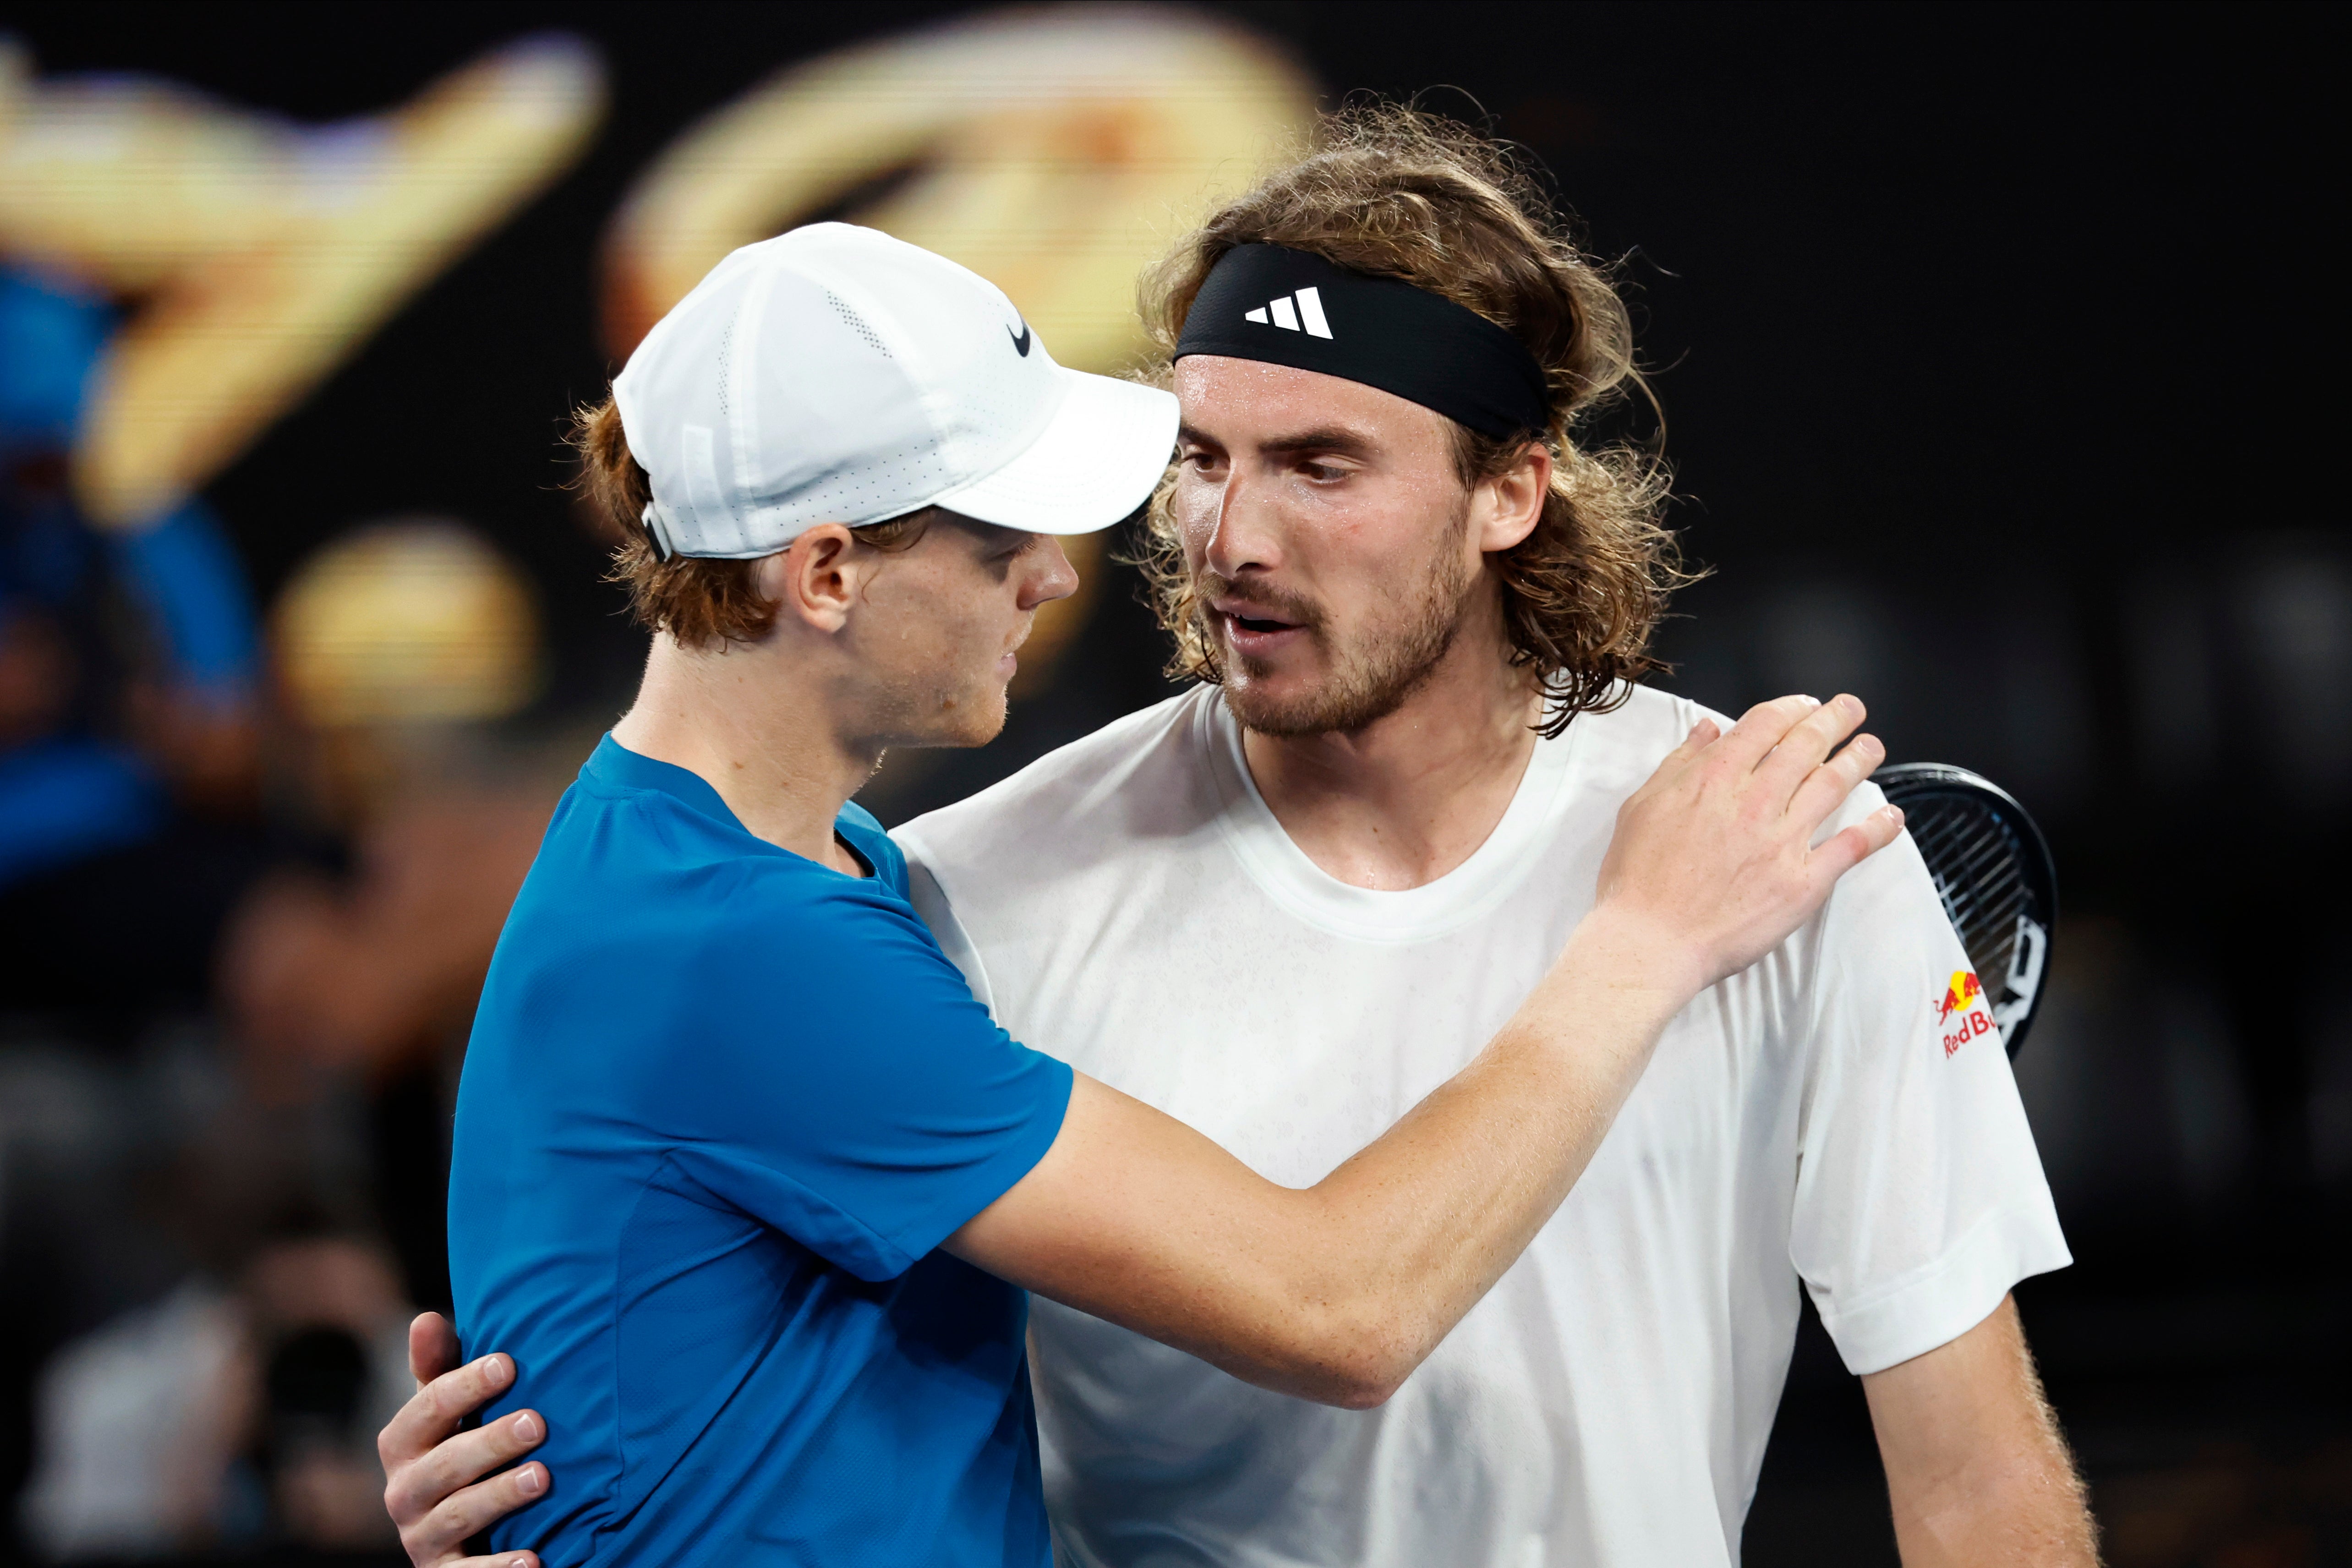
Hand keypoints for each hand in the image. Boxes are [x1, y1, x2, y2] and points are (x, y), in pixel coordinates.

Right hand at [379, 1312, 548, 1567]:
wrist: (454, 1533)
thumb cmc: (458, 1451)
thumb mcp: (446, 1413)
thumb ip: (438, 1368)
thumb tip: (426, 1318)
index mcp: (402, 1445)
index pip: (426, 1410)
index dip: (464, 1386)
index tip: (508, 1364)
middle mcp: (404, 1492)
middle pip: (443, 1466)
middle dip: (489, 1442)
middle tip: (538, 1422)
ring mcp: (421, 1538)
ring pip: (457, 1516)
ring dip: (500, 1496)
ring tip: (544, 1477)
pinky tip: (533, 1561)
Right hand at [1592, 694, 1899, 998]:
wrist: (1649, 942)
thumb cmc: (1637, 880)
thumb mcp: (1643, 806)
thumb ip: (1680, 763)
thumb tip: (1707, 730)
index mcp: (1714, 778)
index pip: (1765, 724)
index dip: (1791, 707)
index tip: (1805, 704)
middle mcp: (1754, 802)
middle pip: (1806, 745)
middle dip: (1834, 720)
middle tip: (1851, 709)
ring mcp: (1782, 841)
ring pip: (1832, 786)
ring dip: (1858, 760)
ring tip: (1872, 747)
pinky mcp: (1802, 882)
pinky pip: (1850, 847)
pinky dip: (1876, 829)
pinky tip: (1890, 816)